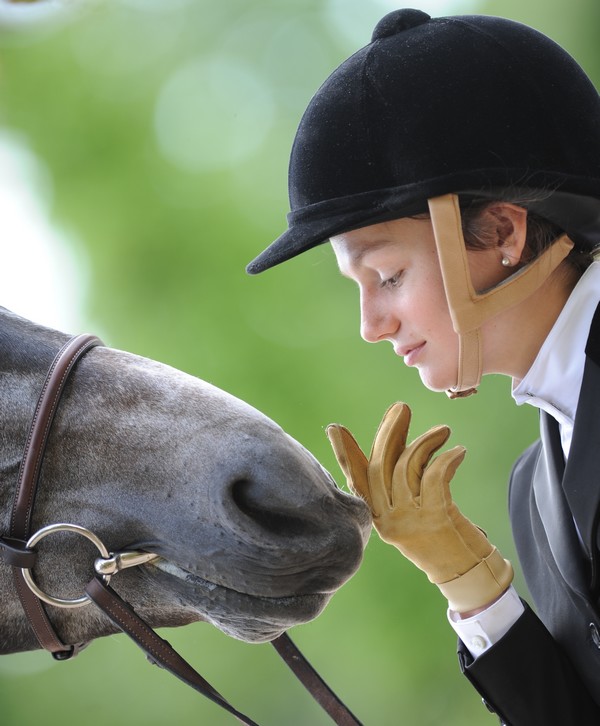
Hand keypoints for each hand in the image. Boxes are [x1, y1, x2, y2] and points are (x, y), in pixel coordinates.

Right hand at [326, 402, 512, 612]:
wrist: (469, 576)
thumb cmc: (444, 540)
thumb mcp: (414, 513)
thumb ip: (401, 484)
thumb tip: (397, 441)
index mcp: (379, 519)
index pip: (357, 480)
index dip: (345, 454)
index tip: (335, 429)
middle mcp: (388, 521)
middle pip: (380, 466)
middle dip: (389, 432)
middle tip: (402, 408)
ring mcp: (410, 521)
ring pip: (406, 466)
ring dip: (425, 441)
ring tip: (442, 432)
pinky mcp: (435, 519)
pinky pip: (434, 474)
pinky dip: (447, 457)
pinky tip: (457, 451)